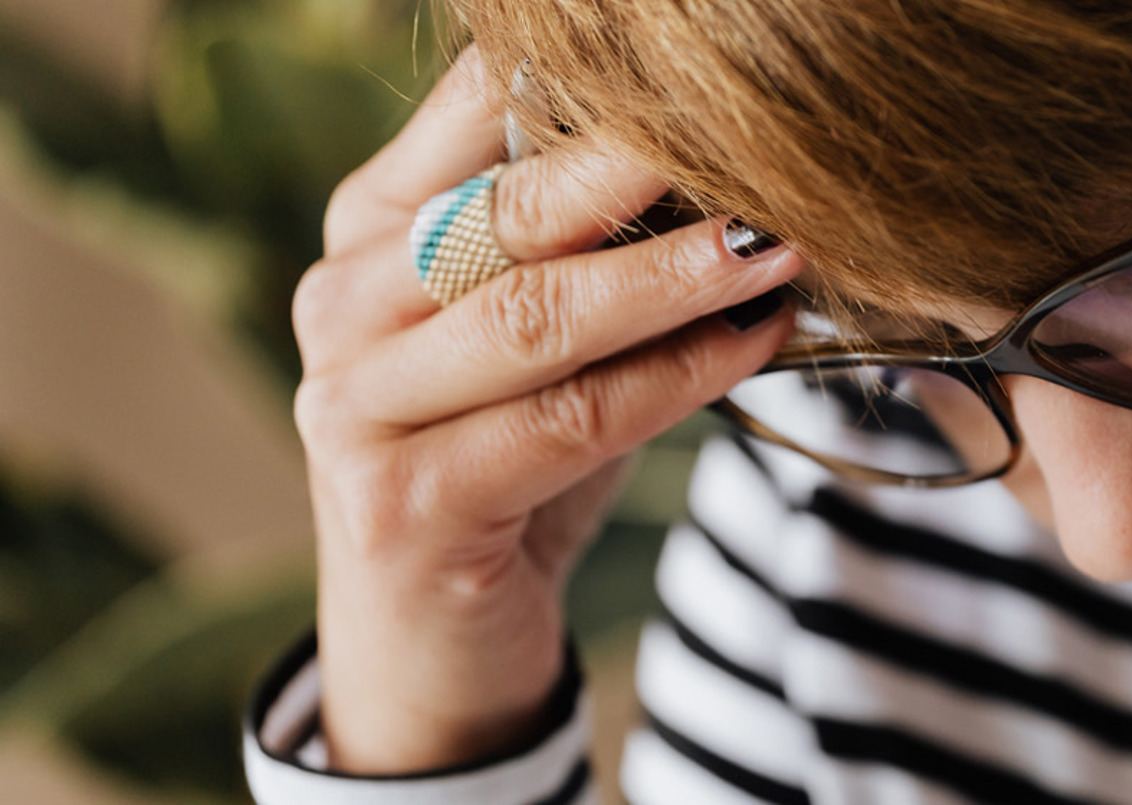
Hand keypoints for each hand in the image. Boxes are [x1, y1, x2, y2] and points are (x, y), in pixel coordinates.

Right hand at [292, 50, 799, 772]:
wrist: (433, 641)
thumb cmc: (505, 462)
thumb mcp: (540, 338)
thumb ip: (592, 250)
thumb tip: (729, 165)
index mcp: (370, 230)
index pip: (469, 114)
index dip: (582, 82)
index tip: (693, 66)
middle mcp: (343, 303)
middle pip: (506, 213)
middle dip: (638, 170)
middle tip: (754, 143)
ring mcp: (356, 406)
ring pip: (536, 317)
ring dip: (671, 278)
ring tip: (771, 245)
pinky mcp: (402, 503)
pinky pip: (565, 421)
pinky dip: (673, 379)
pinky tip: (750, 344)